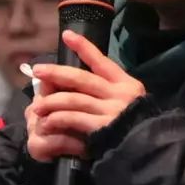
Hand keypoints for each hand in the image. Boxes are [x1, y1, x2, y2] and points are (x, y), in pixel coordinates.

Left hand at [26, 30, 145, 161]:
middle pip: (82, 79)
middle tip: (38, 70)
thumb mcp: (130, 101)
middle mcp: (118, 93)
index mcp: (125, 83)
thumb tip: (83, 81)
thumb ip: (111, 91)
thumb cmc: (135, 125)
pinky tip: (48, 121)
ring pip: (74, 99)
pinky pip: (74, 118)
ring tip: (37, 105)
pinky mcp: (102, 127)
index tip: (67, 35)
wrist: (147, 150)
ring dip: (52, 101)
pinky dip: (58, 118)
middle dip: (57, 73)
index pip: (102, 61)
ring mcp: (110, 110)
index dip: (83, 47)